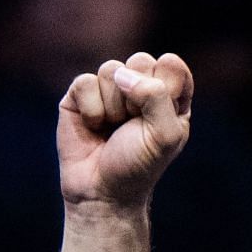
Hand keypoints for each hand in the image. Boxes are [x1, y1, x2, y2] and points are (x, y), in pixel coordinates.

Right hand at [57, 51, 193, 210]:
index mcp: (169, 96)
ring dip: (114, 106)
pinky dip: (91, 109)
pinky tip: (93, 126)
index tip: (159, 117)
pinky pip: (85, 82)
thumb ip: (156, 96)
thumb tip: (122, 74)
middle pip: (141, 60)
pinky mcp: (80, 94)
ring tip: (113, 128)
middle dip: (138, 97)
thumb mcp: (165, 135)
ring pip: (112, 69)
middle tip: (134, 125)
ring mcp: (109, 89)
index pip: (171, 65)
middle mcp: (140, 87)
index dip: (164, 87)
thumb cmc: (139, 165)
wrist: (103, 191)